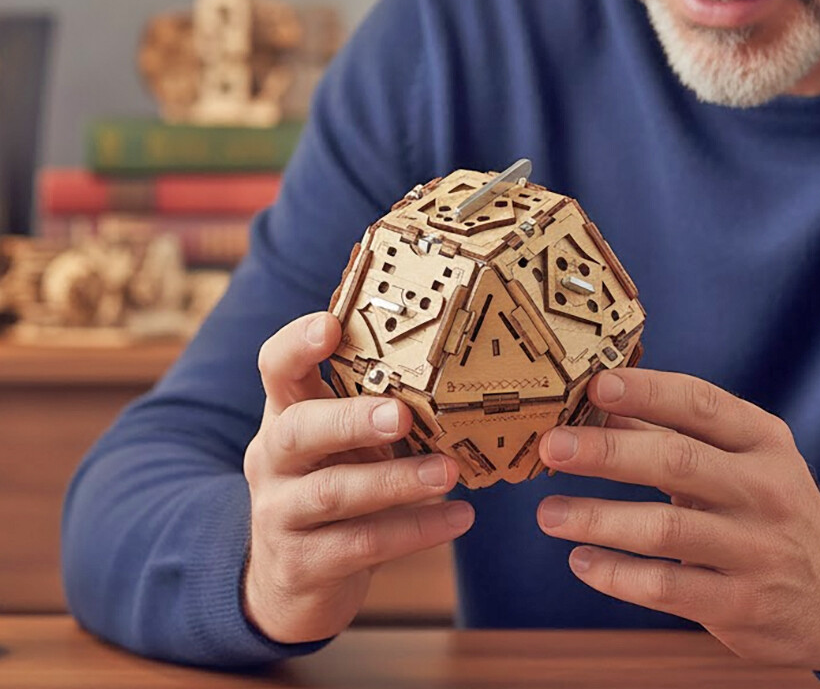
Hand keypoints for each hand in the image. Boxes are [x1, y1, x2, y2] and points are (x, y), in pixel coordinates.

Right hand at [241, 311, 474, 643]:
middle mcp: (272, 460)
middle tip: (400, 415)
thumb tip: (454, 367)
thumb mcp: (342, 442)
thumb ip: (375, 406)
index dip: (297, 344)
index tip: (330, 325)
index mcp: (285, 415)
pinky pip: (361, 545)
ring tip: (449, 472)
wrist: (289, 584)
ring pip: (334, 492)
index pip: (276, 367)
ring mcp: (280, 514)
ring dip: (397, 480)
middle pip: (298, 430)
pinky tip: (458, 517)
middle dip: (350, 419)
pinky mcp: (303, 565)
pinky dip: (414, 530)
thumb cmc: (334, 486)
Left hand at [536, 369, 819, 671]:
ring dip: (600, 519)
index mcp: (763, 440)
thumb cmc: (767, 506)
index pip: (701, 404)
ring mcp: (757, 550)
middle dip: (609, 452)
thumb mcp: (743, 457)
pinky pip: (670, 588)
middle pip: (677, 462)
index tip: (597, 384)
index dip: (648, 392)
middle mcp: (765, 490)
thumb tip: (599, 400)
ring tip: (549, 513)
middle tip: (553, 446)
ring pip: (668, 530)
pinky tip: (582, 560)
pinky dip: (619, 575)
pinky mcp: (743, 605)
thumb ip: (674, 429)